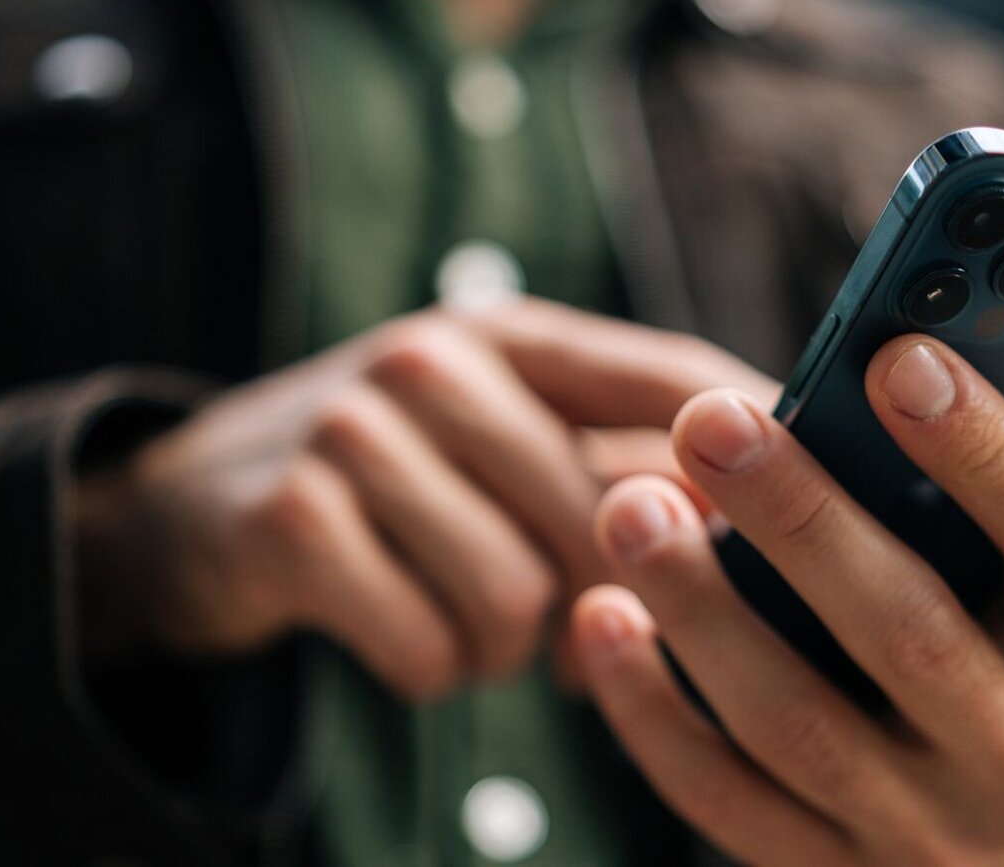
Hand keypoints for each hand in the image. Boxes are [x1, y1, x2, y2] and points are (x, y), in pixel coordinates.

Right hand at [73, 298, 770, 699]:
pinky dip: (430, 670)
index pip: (674, 376)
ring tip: (471, 625)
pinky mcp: (292, 517)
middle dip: (600, 601)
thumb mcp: (494, 439)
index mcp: (511, 334)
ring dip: (505, 649)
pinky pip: (429, 645)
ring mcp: (356, 428)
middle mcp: (436, 357)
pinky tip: (404, 635)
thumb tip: (770, 525)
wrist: (183, 511)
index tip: (820, 515)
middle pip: (604, 516)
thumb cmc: (387, 484)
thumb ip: (613, 464)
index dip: (755, 446)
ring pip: (519, 595)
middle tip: (569, 629)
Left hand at [569, 334, 1003, 865]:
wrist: (991, 863)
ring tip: (630, 505)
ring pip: (795, 720)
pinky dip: (651, 707)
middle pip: (910, 632)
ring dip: (702, 607)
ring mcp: (918, 831)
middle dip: (802, 518)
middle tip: (711, 420)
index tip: (898, 358)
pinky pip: (718, 794)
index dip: (989, 451)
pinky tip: (601, 616)